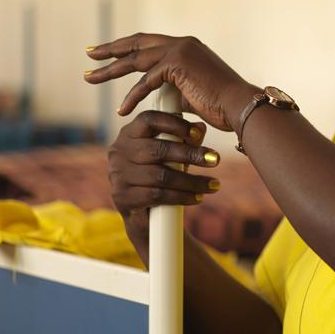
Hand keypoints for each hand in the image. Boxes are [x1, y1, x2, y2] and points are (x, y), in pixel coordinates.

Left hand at [85, 33, 255, 131]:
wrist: (240, 106)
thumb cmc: (222, 106)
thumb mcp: (193, 91)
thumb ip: (175, 87)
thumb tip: (158, 94)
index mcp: (187, 46)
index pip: (150, 43)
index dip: (127, 47)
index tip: (108, 52)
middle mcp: (182, 43)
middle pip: (137, 43)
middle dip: (110, 49)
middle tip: (89, 54)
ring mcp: (179, 50)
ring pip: (136, 60)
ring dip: (110, 69)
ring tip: (90, 77)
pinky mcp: (176, 64)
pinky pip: (145, 82)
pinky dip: (132, 97)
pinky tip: (122, 109)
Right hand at [108, 110, 220, 248]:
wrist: (142, 214)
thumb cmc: (159, 173)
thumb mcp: (172, 154)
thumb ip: (185, 139)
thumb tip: (201, 128)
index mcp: (129, 134)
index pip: (149, 119)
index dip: (175, 123)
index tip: (198, 133)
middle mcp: (119, 152)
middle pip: (158, 149)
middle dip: (191, 154)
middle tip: (215, 159)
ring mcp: (119, 175)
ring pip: (161, 176)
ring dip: (192, 181)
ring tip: (214, 184)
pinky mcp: (123, 198)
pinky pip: (158, 195)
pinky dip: (182, 196)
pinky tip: (198, 198)